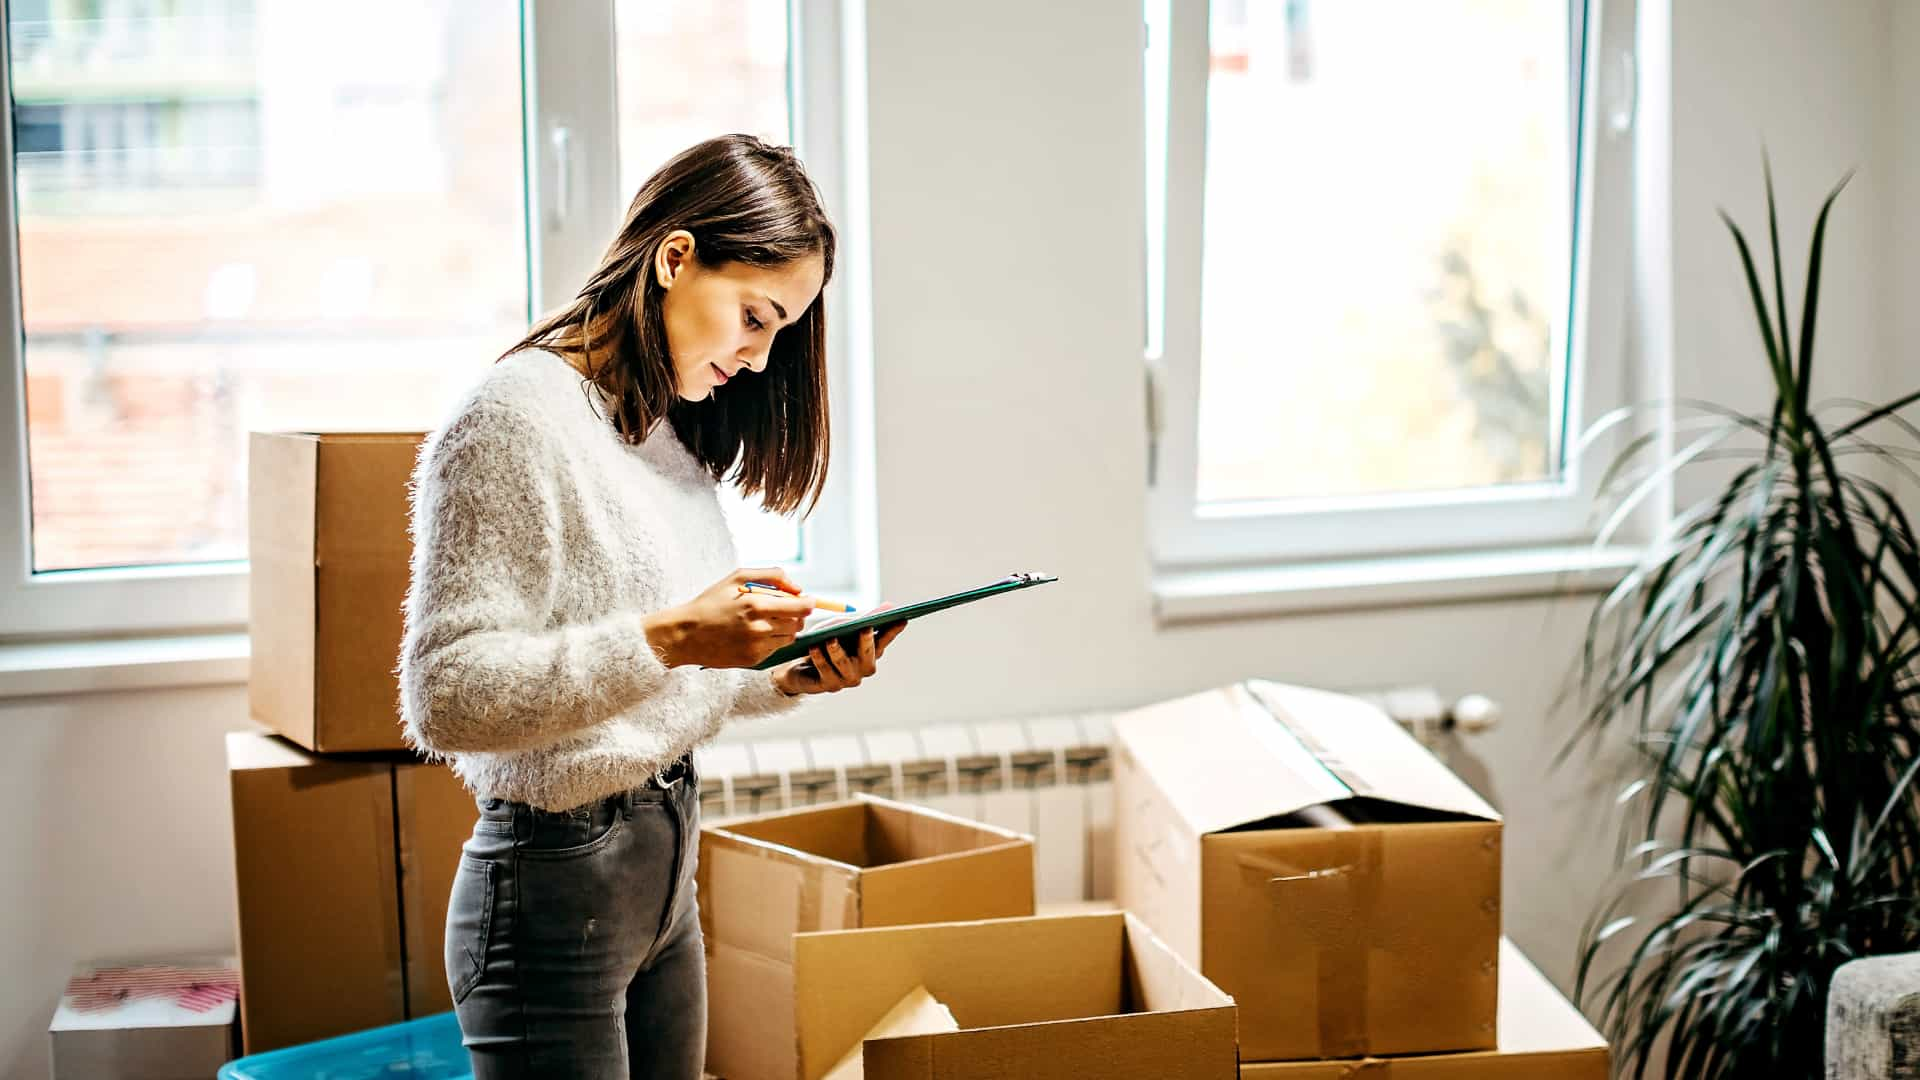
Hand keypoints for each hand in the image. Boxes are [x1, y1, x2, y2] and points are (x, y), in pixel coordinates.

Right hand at [643, 568, 816, 669]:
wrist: (685, 634)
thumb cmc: (710, 603)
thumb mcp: (737, 577)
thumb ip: (772, 576)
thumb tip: (798, 588)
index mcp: (756, 605)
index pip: (800, 607)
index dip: (809, 603)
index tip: (809, 601)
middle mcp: (759, 628)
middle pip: (798, 623)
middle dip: (796, 615)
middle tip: (782, 609)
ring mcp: (757, 647)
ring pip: (789, 637)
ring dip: (785, 628)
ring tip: (765, 621)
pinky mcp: (753, 660)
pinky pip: (775, 649)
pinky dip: (771, 640)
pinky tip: (753, 634)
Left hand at [771, 621, 906, 696]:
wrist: (800, 665)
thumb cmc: (826, 641)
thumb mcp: (843, 626)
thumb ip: (864, 618)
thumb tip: (890, 606)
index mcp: (870, 651)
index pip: (885, 640)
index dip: (893, 630)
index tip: (902, 618)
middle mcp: (863, 668)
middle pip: (869, 656)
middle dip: (867, 642)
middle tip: (865, 627)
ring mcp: (847, 679)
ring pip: (845, 665)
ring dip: (837, 651)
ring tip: (831, 639)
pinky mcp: (829, 686)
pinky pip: (826, 672)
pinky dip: (820, 659)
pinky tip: (814, 648)